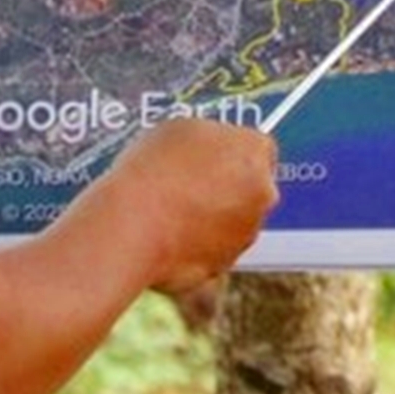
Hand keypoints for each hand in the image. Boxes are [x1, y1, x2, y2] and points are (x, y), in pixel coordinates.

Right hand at [97, 119, 278, 295]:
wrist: (133, 225)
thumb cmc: (151, 173)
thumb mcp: (179, 129)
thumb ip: (206, 139)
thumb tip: (204, 147)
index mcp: (254, 152)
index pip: (257, 147)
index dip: (231, 152)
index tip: (211, 157)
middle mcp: (261, 194)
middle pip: (252, 186)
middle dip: (227, 186)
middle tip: (190, 183)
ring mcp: (246, 233)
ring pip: (235, 221)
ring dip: (214, 217)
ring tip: (173, 211)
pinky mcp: (225, 265)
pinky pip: (215, 250)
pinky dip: (199, 245)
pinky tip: (170, 235)